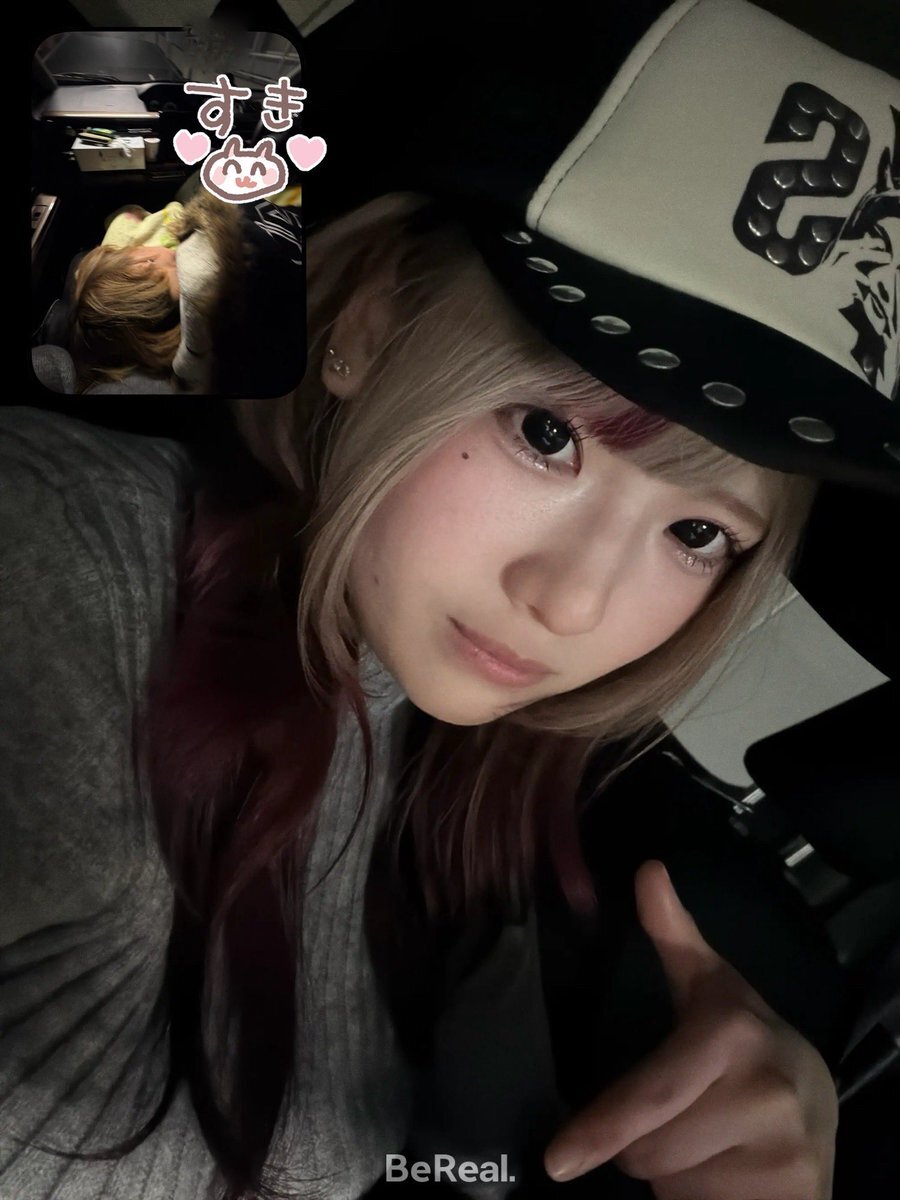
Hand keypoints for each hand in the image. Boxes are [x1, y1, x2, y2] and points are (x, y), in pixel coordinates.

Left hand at [543, 860, 837, 1198]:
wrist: (820, 1104)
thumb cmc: (749, 1042)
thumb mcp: (714, 988)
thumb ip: (675, 938)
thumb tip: (647, 870)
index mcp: (730, 1035)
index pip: (651, 1095)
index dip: (602, 1129)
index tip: (558, 1161)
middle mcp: (763, 1094)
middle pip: (647, 1150)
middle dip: (643, 1143)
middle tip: (678, 1116)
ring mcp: (784, 1155)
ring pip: (671, 1185)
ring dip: (674, 1173)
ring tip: (707, 1140)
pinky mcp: (796, 1198)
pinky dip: (702, 1198)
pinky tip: (725, 1171)